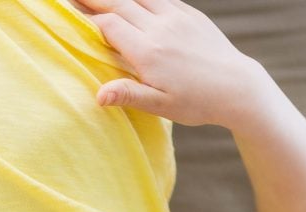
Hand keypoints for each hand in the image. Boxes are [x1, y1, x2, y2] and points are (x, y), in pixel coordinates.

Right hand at [77, 0, 262, 127]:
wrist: (236, 87)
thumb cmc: (196, 102)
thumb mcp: (160, 106)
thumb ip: (128, 95)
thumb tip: (98, 96)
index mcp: (149, 52)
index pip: (110, 26)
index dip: (87, 20)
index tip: (68, 16)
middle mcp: (160, 28)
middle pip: (120, 4)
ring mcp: (176, 17)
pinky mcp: (189, 14)